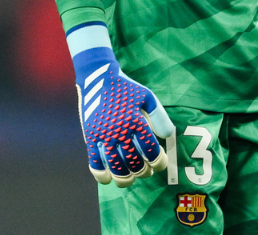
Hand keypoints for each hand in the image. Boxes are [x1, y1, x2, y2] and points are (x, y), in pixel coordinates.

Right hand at [69, 22, 175, 186]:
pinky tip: (109, 178)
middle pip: (135, 163)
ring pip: (116, 168)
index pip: (151, 151)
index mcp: (136, 121)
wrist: (97, 79)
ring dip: (126, 178)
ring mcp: (103, 136)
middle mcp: (120, 131)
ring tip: (131, 178)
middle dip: (144, 171)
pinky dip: (102, 175)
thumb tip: (166, 137)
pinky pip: (95, 163)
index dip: (159, 162)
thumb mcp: (147, 96)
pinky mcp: (90, 139)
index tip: (161, 163)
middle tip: (147, 170)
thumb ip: (160, 116)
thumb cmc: (126, 88)